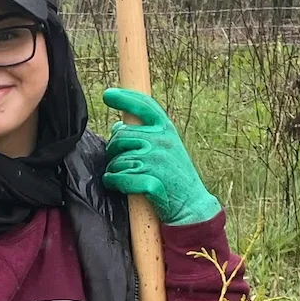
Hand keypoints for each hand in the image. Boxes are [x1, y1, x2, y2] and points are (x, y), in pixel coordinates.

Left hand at [101, 89, 220, 226]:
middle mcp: (162, 142)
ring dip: (114, 169)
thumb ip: (145, 135)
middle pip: (121, 136)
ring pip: (117, 160)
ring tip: (123, 176)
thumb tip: (117, 126)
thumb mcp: (166, 149)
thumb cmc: (175, 176)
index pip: (144, 106)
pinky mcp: (151, 182)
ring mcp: (156, 162)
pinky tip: (116, 184)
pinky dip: (113, 182)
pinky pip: (119, 178)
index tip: (108, 95)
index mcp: (167, 131)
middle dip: (113, 149)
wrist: (192, 205)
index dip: (125, 98)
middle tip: (118, 159)